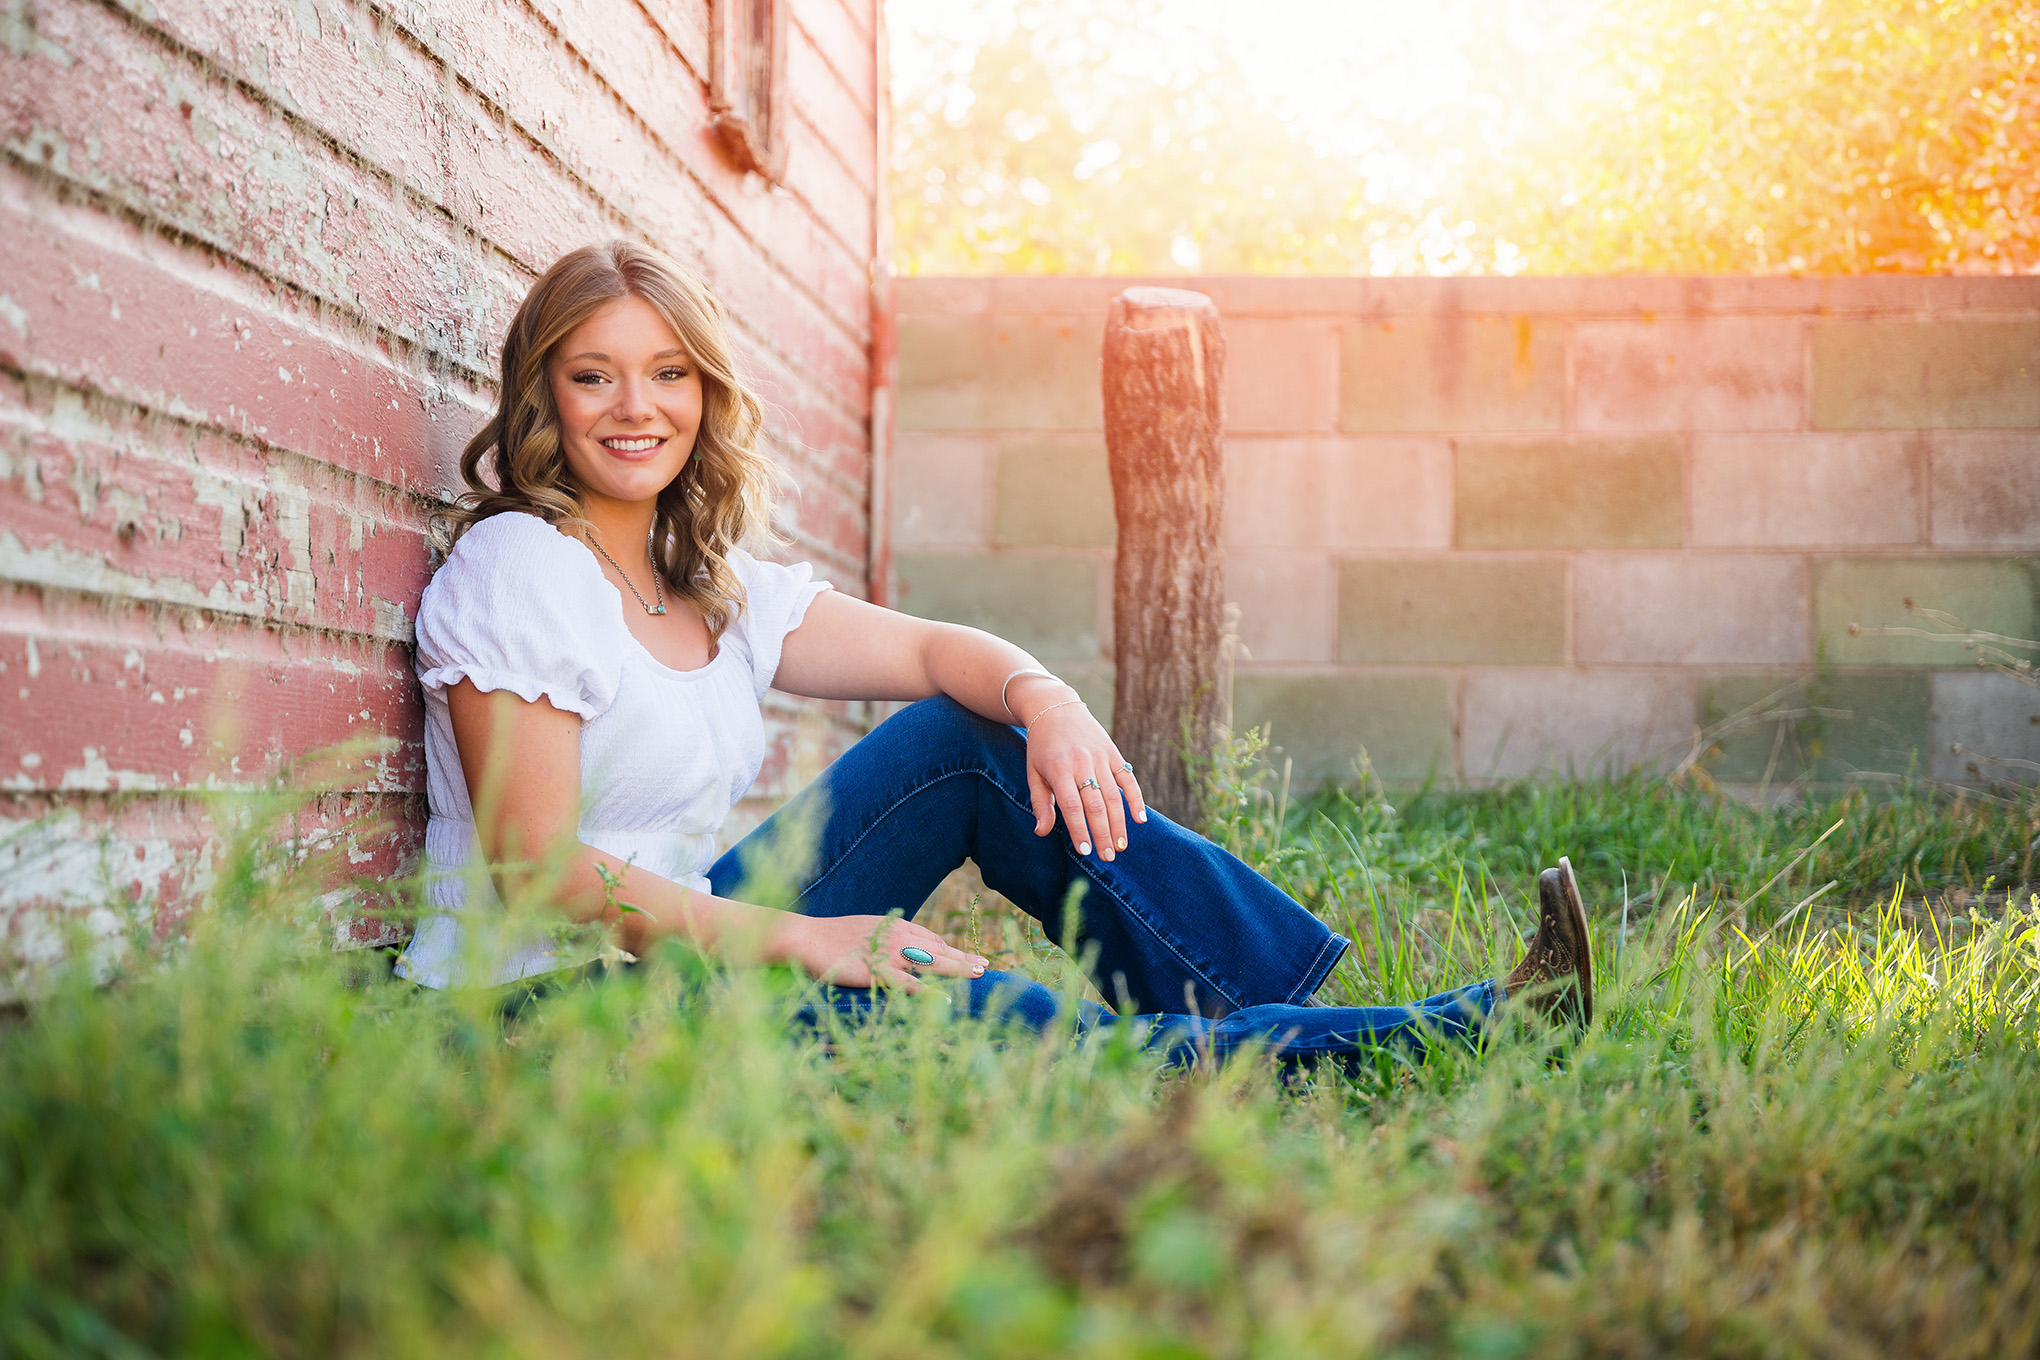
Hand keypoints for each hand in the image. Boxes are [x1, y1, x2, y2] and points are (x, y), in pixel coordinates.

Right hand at [768, 913, 988, 992]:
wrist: (806, 937)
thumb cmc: (830, 935)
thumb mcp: (865, 928)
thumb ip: (884, 935)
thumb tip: (897, 942)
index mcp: (894, 925)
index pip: (931, 938)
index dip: (949, 949)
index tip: (963, 956)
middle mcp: (898, 937)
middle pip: (940, 948)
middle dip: (964, 957)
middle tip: (986, 965)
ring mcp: (889, 955)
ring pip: (933, 962)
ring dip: (958, 968)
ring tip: (979, 974)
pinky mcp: (877, 973)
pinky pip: (909, 984)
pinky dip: (930, 992)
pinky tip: (946, 999)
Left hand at [1023, 700, 1148, 860]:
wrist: (1055, 708)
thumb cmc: (1041, 747)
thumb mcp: (1033, 773)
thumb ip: (1041, 804)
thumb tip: (1042, 833)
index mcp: (1059, 770)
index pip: (1072, 807)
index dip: (1080, 830)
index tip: (1085, 852)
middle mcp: (1082, 763)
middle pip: (1096, 805)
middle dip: (1103, 834)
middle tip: (1108, 857)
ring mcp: (1100, 757)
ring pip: (1114, 796)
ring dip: (1119, 823)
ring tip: (1121, 846)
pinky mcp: (1113, 752)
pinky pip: (1128, 779)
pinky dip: (1136, 799)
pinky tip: (1140, 819)